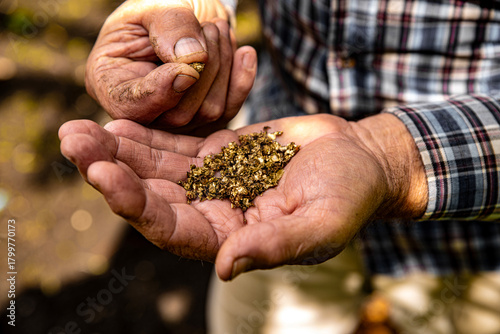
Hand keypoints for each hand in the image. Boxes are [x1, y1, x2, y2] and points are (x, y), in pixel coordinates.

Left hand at [59, 114, 426, 279]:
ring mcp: (213, 181)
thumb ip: (276, 245)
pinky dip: (147, 134)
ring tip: (80, 129)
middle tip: (74, 143)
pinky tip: (118, 121)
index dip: (136, 205)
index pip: (173, 229)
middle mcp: (214, 213)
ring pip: (156, 169)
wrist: (357, 158)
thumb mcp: (321, 224)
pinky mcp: (218, 152)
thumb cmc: (348, 196)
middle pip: (151, 198)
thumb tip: (227, 268)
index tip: (103, 175)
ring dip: (118, 150)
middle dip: (111, 171)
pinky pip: (175, 145)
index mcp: (233, 239)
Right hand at [86, 0, 256, 133]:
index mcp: (113, 86)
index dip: (161, 92)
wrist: (182, 20)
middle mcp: (144, 114)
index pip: (133, 106)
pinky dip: (241, 80)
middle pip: (179, 114)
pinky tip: (245, 54)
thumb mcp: (152, 7)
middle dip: (203, 67)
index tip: (185, 71)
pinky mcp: (206, 121)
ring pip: (210, 111)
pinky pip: (231, 109)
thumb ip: (168, 25)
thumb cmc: (156, 14)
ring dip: (223, 65)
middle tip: (210, 27)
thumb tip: (193, 58)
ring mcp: (177, 124)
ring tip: (217, 30)